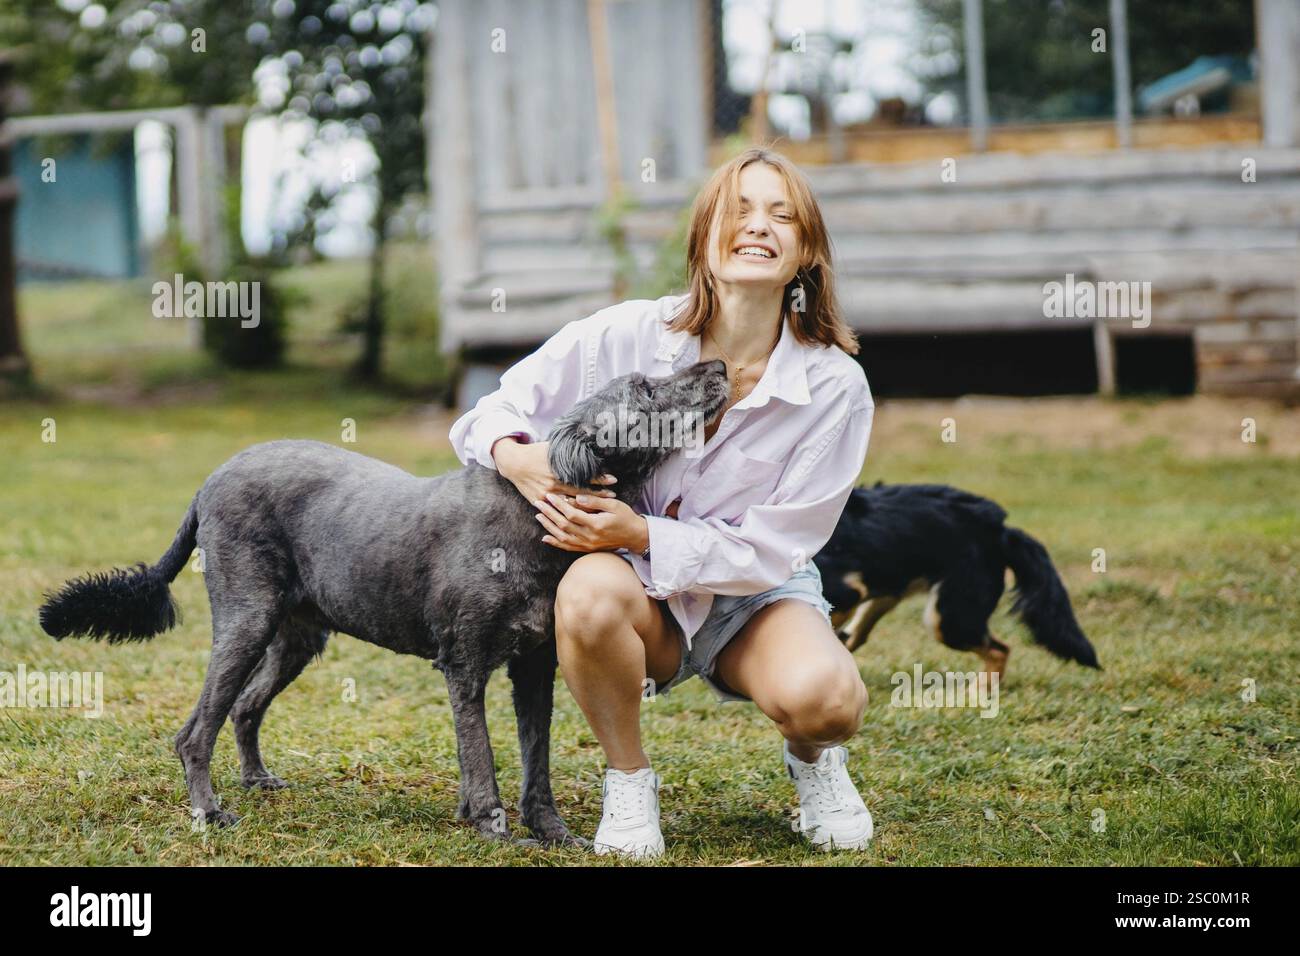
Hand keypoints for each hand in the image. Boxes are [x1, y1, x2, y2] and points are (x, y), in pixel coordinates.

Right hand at [492, 437, 616, 504]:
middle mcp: (553, 483)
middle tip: (613, 496)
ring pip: (570, 503)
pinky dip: (569, 511)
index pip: (584, 475)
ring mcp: (546, 494)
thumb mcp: (554, 446)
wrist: (513, 463)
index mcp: (558, 469)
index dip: (600, 478)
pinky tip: (581, 514)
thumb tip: (589, 436)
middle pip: (581, 492)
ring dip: (587, 506)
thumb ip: (570, 447)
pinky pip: (557, 508)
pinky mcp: (539, 501)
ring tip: (601, 507)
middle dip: (598, 494)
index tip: (613, 480)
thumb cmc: (536, 453)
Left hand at [533, 491, 649, 553]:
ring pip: (562, 537)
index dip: (559, 505)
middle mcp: (590, 537)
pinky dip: (555, 542)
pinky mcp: (587, 549)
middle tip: (538, 503)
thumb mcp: (614, 505)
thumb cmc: (625, 517)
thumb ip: (594, 501)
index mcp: (596, 524)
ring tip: (538, 516)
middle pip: (563, 525)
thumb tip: (576, 497)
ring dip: (549, 526)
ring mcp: (587, 545)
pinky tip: (545, 537)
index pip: (572, 514)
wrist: (634, 536)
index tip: (549, 496)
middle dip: (549, 513)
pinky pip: (567, 547)